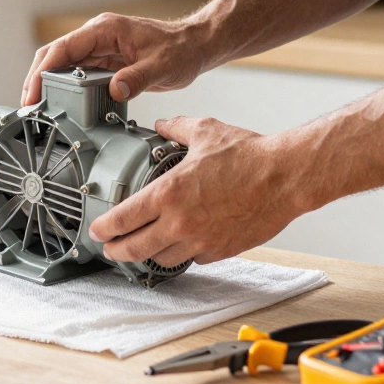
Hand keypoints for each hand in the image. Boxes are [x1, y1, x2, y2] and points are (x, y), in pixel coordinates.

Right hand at [21, 13, 209, 105]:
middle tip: (28, 106)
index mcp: (105, 29)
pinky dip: (66, 89)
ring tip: (39, 110)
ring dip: (50, 86)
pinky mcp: (106, 62)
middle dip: (37, 79)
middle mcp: (98, 36)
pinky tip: (61, 106)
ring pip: (64, 66)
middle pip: (55, 55)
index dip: (43, 70)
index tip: (33, 91)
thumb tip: (114, 91)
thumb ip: (137, 79)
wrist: (196, 46)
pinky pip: (79, 75)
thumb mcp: (162, 67)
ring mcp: (100, 48)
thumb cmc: (181, 50)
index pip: (63, 48)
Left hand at [89, 116, 318, 266]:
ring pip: (162, 259)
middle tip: (110, 248)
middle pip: (135, 248)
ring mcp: (200, 240)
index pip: (123, 218)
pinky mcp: (220, 250)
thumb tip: (164, 123)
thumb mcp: (205, 131)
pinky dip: (183, 253)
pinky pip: (193, 259)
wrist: (285, 177)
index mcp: (168, 193)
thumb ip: (177, 128)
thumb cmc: (249, 155)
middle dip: (117, 251)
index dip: (104, 228)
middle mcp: (180, 221)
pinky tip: (182, 243)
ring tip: (143, 248)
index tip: (98, 230)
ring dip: (149, 254)